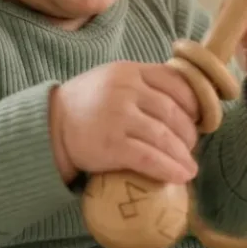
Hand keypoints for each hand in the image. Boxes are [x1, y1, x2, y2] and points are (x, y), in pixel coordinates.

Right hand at [48, 62, 199, 185]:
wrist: (49, 126)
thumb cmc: (87, 105)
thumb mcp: (114, 80)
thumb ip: (144, 83)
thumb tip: (186, 103)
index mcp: (130, 71)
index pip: (176, 82)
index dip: (194, 103)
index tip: (198, 119)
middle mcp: (125, 90)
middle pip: (173, 112)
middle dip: (189, 134)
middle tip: (191, 147)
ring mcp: (118, 116)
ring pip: (164, 137)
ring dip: (183, 155)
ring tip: (190, 168)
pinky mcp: (111, 145)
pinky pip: (150, 158)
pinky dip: (169, 169)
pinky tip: (181, 176)